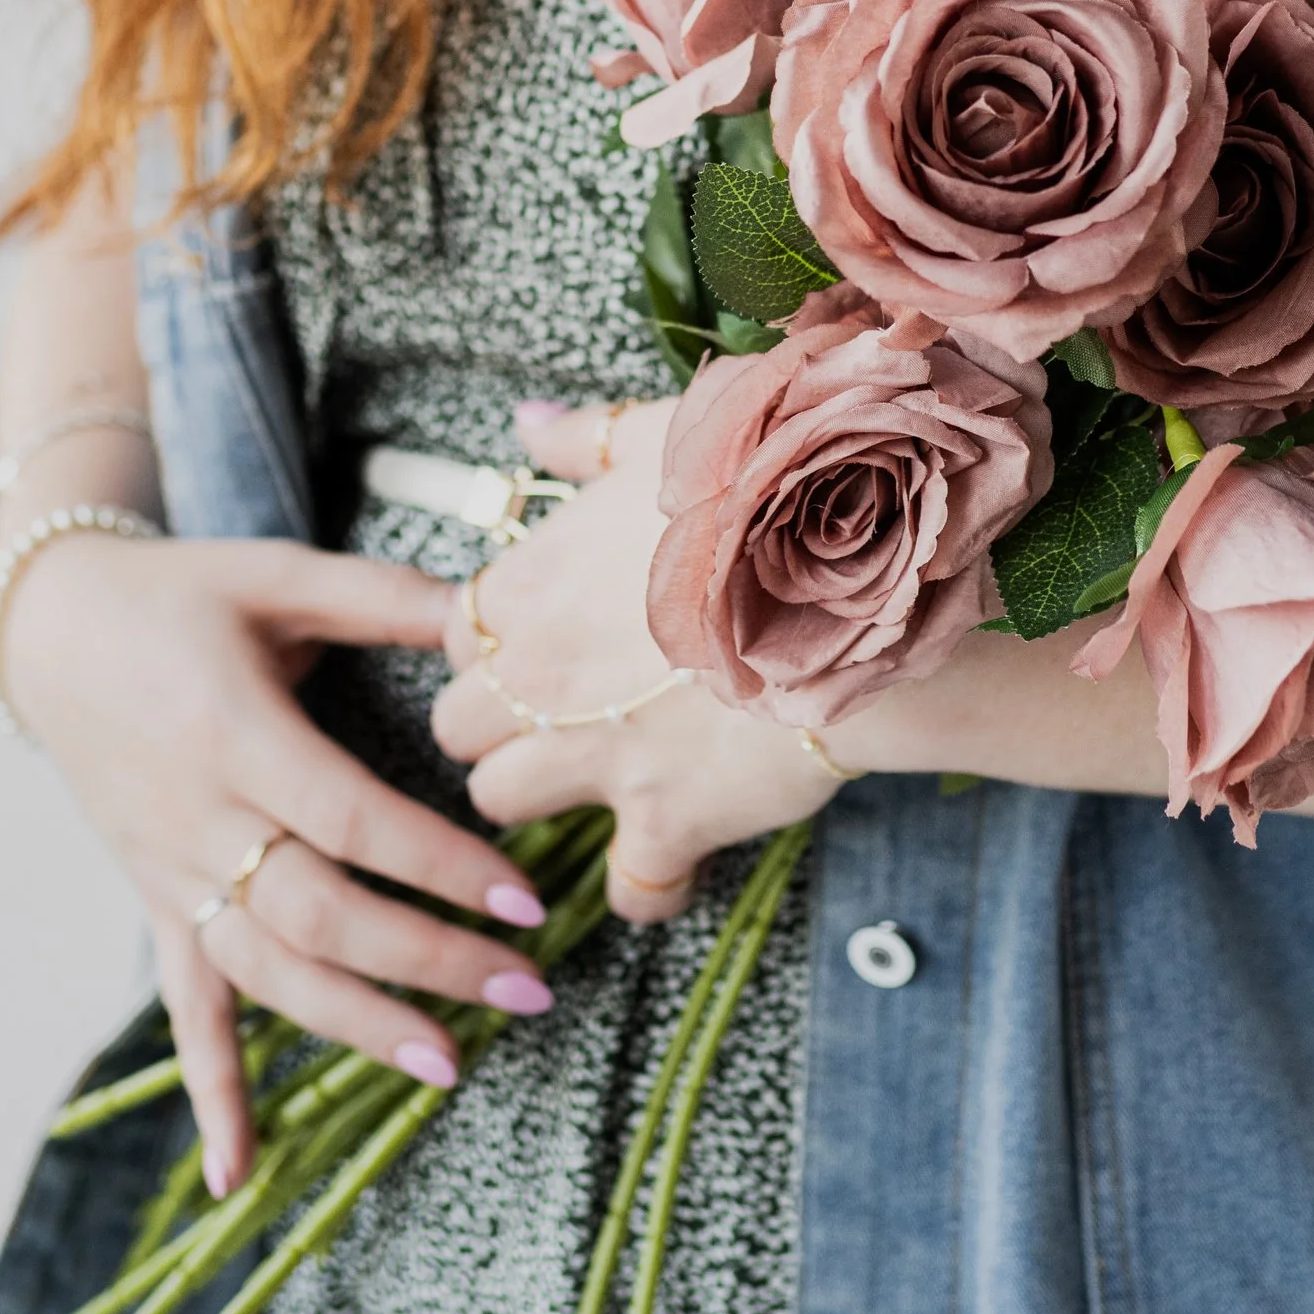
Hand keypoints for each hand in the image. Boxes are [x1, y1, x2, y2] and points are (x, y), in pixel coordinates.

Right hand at [1, 535, 553, 1196]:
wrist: (55, 629)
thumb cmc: (183, 594)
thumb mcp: (279, 575)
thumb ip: (381, 598)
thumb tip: (489, 613)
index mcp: (235, 737)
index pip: (350, 824)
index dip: (437, 867)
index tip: (524, 900)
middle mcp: (198, 819)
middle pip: (319, 916)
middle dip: (427, 961)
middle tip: (526, 988)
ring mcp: (171, 870)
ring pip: (265, 972)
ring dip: (355, 1025)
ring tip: (447, 1061)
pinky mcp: (155, 898)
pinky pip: (184, 1004)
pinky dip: (212, 1088)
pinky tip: (239, 1170)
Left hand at [431, 401, 839, 925]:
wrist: (857, 586)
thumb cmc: (765, 496)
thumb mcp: (673, 437)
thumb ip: (586, 438)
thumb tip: (529, 426)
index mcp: (532, 585)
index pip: (458, 633)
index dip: (500, 640)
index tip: (547, 638)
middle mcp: (540, 678)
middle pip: (457, 725)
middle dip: (500, 721)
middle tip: (564, 707)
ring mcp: (594, 756)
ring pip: (501, 800)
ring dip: (544, 792)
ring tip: (603, 769)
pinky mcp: (665, 820)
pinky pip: (628, 887)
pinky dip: (650, 881)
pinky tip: (675, 852)